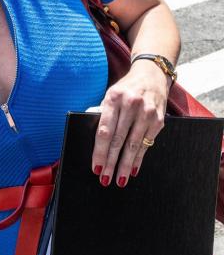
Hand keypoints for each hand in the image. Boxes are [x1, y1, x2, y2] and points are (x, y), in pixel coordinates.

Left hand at [91, 60, 168, 188]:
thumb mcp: (110, 94)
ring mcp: (147, 113)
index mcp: (113, 99)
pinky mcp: (159, 120)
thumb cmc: (125, 89)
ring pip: (134, 145)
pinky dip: (139, 158)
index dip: (100, 151)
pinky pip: (147, 144)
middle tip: (105, 179)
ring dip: (126, 165)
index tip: (96, 167)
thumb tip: (96, 138)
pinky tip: (134, 170)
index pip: (104, 130)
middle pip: (118, 140)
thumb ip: (103, 113)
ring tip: (119, 180)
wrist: (152, 75)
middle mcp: (131, 106)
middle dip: (111, 162)